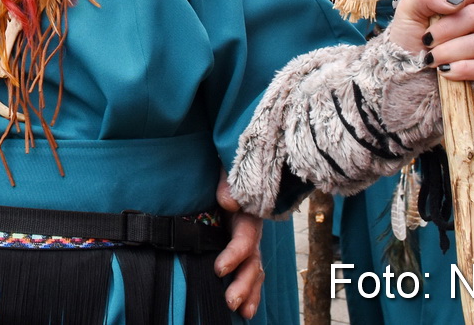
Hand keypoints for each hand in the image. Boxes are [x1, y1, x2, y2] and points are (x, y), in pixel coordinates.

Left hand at [214, 179, 263, 318]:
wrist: (228, 164)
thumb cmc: (227, 166)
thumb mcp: (228, 169)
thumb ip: (229, 183)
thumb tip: (228, 202)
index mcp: (248, 213)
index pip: (245, 238)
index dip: (234, 255)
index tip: (219, 269)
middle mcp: (251, 230)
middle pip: (253, 260)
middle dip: (244, 283)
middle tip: (231, 301)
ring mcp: (249, 240)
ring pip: (254, 269)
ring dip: (249, 291)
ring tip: (242, 312)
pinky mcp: (243, 246)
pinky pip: (250, 270)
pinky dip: (250, 289)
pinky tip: (245, 309)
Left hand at [385, 0, 473, 82]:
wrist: (404, 71)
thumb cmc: (409, 38)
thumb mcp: (409, 10)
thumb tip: (455, 0)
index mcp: (462, 4)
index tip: (447, 6)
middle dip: (448, 29)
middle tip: (428, 39)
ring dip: (449, 52)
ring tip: (431, 58)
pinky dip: (461, 69)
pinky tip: (444, 71)